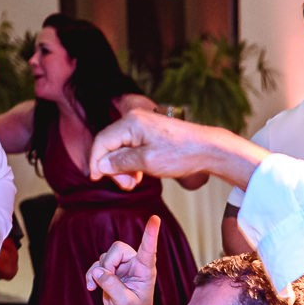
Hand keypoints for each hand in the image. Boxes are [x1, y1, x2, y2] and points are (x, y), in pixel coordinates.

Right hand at [84, 214, 162, 304]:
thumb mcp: (124, 303)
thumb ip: (112, 286)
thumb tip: (99, 271)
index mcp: (146, 270)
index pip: (148, 249)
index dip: (150, 234)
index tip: (155, 219)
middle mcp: (135, 264)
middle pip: (117, 248)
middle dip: (107, 263)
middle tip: (105, 279)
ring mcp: (122, 266)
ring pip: (105, 256)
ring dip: (97, 271)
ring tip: (96, 286)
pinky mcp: (111, 271)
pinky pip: (97, 264)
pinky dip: (91, 274)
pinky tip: (91, 287)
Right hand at [90, 109, 260, 190]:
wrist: (208, 149)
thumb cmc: (181, 154)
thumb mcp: (148, 162)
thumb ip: (121, 162)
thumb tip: (101, 165)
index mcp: (131, 123)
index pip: (102, 141)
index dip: (95, 161)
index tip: (95, 179)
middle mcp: (134, 119)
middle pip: (110, 144)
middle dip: (113, 167)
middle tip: (126, 185)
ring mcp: (142, 125)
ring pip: (120, 148)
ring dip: (122, 167)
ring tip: (134, 182)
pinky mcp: (149, 132)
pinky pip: (131, 147)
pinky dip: (131, 162)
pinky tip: (139, 174)